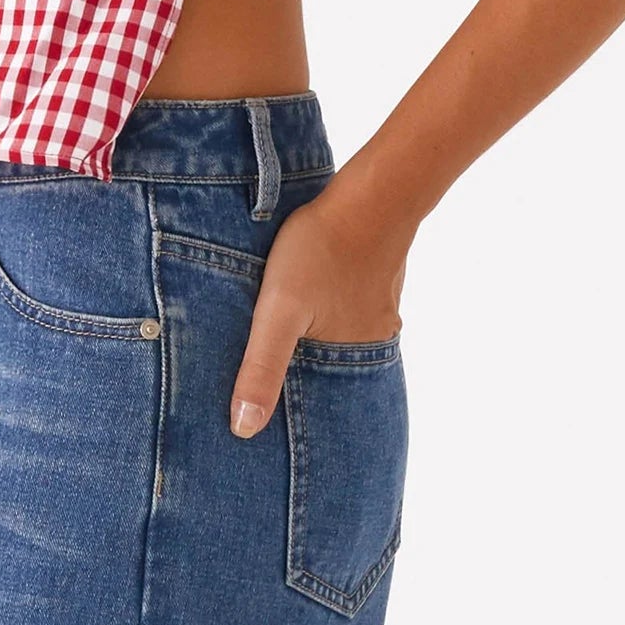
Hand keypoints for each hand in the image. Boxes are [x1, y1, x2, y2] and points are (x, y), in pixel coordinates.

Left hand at [229, 169, 412, 438]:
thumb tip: (243, 430)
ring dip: (322, 342)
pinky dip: (333, 310)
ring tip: (295, 344)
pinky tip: (318, 299)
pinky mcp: (377, 276)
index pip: (326, 401)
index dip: (302, 414)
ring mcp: (381, 304)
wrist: (369, 193)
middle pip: (337, 369)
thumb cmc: (319, 250)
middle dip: (310, 379)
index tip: (278, 427)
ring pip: (345, 335)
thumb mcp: (279, 311)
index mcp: (357, 355)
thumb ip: (262, 367)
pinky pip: (352, 304)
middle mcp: (376, 336)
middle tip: (282, 383)